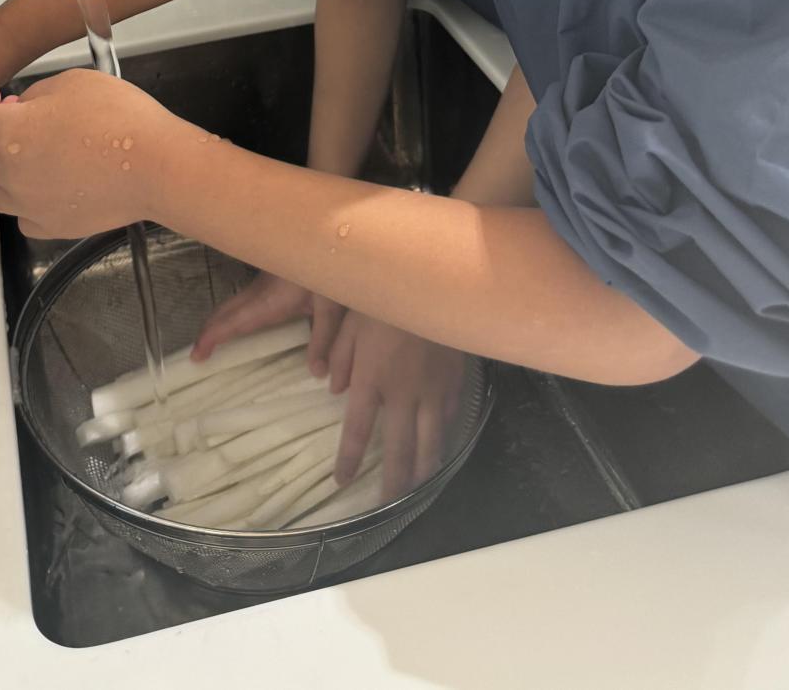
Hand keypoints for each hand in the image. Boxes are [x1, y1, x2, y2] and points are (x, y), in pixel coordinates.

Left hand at [0, 68, 183, 237]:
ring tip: (36, 155)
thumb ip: (37, 94)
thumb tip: (26, 107)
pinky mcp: (51, 226)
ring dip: (5, 170)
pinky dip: (28, 200)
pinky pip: (23, 216)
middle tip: (21, 119)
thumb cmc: (120, 120)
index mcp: (8, 134)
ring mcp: (29, 204)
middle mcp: (10, 173)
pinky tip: (49, 184)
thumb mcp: (72, 82)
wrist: (156, 166)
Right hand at [191, 274, 345, 375]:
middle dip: (209, 331)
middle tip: (196, 354)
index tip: (196, 354)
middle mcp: (259, 291)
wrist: (331, 235)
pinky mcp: (270, 279)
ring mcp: (263, 283)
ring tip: (211, 342)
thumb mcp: (330, 306)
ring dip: (218, 321)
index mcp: (269, 300)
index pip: (233, 322)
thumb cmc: (329, 266)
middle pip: (225, 311)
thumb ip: (322, 339)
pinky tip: (238, 322)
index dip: (213, 337)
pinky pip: (243, 299)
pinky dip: (230, 313)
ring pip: (232, 303)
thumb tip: (316, 373)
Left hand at [327, 312, 464, 498]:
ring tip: (416, 487)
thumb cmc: (383, 296)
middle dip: (393, 482)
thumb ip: (339, 357)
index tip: (343, 482)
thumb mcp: (350, 322)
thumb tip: (332, 390)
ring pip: (431, 443)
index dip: (350, 460)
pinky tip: (441, 445)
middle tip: (387, 504)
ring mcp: (434, 391)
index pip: (358, 432)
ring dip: (423, 469)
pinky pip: (449, 419)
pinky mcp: (455, 381)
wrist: (433, 283)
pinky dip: (444, 438)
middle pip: (400, 451)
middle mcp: (404, 395)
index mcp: (373, 381)